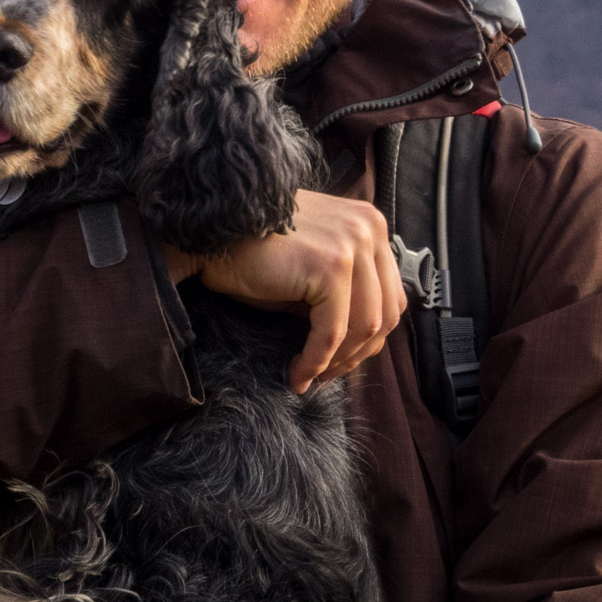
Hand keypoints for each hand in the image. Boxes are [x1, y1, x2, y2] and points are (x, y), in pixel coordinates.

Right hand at [164, 190, 404, 393]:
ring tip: (308, 377)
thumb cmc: (254, 252)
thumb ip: (345, 291)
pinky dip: (316, 361)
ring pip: (365, 326)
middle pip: (386, 312)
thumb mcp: (312, 266)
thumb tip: (360, 345)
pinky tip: (297, 374)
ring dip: (336, 362)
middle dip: (356, 354)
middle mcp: (370, 228)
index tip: (338, 362)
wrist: (211, 233)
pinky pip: (332, 332)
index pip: (389, 296)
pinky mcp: (331, 265)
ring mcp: (353, 243)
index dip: (367, 338)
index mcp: (370, 225)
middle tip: (325, 376)